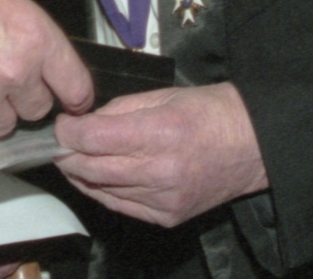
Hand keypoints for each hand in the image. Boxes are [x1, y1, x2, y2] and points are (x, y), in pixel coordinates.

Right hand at [0, 0, 93, 135]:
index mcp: (34, 35)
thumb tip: (16, 20)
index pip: (75, 84)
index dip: (74, 95)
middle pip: (38, 109)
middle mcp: (15, 70)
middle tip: (5, 79)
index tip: (71, 100)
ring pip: (3, 123)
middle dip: (25, 97)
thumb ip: (14, 8)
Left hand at [53, 82, 269, 227]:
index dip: (67, 132)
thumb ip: (120, 110)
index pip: (92, 138)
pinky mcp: (167, 216)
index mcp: (159, 133)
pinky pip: (120, 206)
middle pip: (90, 168)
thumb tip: (84, 123)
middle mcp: (159, 170)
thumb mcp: (164, 95)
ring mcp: (163, 199)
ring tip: (74, 159)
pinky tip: (98, 177)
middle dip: (66, 155)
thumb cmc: (211, 112)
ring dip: (81, 174)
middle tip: (59, 143)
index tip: (61, 125)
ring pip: (101, 191)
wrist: (253, 145)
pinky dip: (103, 191)